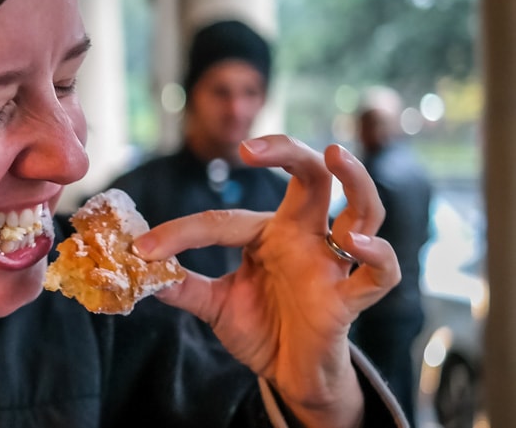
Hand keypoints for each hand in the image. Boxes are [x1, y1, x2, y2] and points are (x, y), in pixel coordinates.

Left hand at [132, 135, 400, 427]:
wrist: (291, 374)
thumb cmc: (263, 328)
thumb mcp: (215, 305)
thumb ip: (184, 288)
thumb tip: (142, 271)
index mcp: (270, 233)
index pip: (222, 221)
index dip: (180, 234)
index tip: (143, 249)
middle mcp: (304, 237)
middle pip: (311, 175)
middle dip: (287, 150)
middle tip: (250, 148)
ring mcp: (331, 263)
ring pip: (362, 208)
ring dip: (354, 180)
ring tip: (334, 155)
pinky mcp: (350, 297)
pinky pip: (379, 273)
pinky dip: (376, 254)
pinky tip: (356, 242)